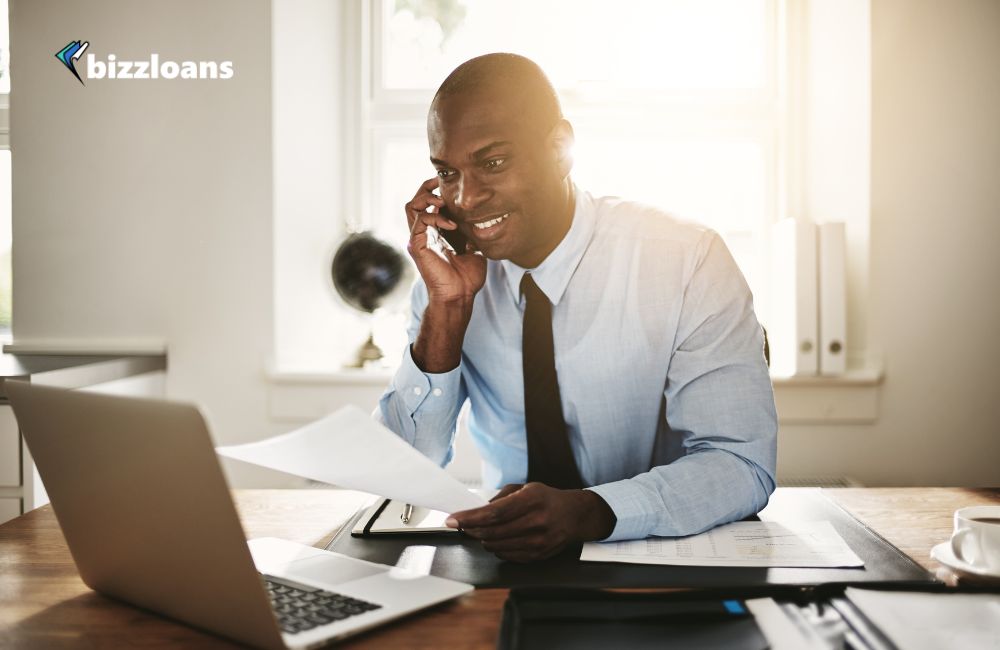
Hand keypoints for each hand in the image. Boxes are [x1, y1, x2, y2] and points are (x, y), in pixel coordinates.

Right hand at [405, 177, 486, 304]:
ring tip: (442, 201)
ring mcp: (418, 239)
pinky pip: (420, 221)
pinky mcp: (417, 245)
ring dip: (426, 198)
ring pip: (411, 207)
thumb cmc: (467, 278)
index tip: (449, 185)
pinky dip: (435, 217)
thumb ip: (471, 235)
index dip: (435, 192)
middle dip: (426, 188)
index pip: (427, 206)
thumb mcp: (474, 249)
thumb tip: (478, 222)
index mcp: (434, 234)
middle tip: (440, 182)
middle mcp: (423, 234)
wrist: (460, 295)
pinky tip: (452, 225)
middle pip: (414, 202)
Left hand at [446, 483, 616, 561]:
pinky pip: (507, 556)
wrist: (575, 516)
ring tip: (480, 531)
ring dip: (483, 539)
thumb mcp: (526, 488)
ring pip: (497, 546)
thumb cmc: (547, 499)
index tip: (452, 520)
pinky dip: (496, 548)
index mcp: (532, 500)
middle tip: (462, 525)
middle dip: (471, 529)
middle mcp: (536, 522)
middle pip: (492, 532)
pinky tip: (496, 539)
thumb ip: (500, 497)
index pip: (493, 513)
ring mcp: (538, 542)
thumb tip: (477, 510)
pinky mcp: (538, 556)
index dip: (469, 518)